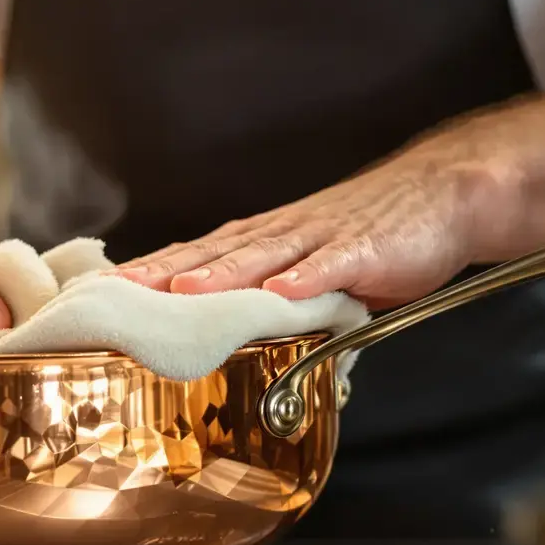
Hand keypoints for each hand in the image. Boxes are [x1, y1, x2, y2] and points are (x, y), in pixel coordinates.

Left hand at [113, 149, 509, 309]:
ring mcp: (319, 240)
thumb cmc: (368, 236)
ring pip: (262, 256)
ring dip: (222, 274)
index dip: (149, 274)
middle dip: (163, 274)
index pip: (194, 258)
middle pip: (212, 256)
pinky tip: (283, 289)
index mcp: (261, 242)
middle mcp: (279, 235)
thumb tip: (237, 349)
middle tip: (117, 292)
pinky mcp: (365, 249)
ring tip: (184, 291)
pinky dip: (308, 276)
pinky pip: (332, 264)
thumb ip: (273, 308)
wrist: (440, 195)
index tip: (104, 292)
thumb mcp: (308, 274)